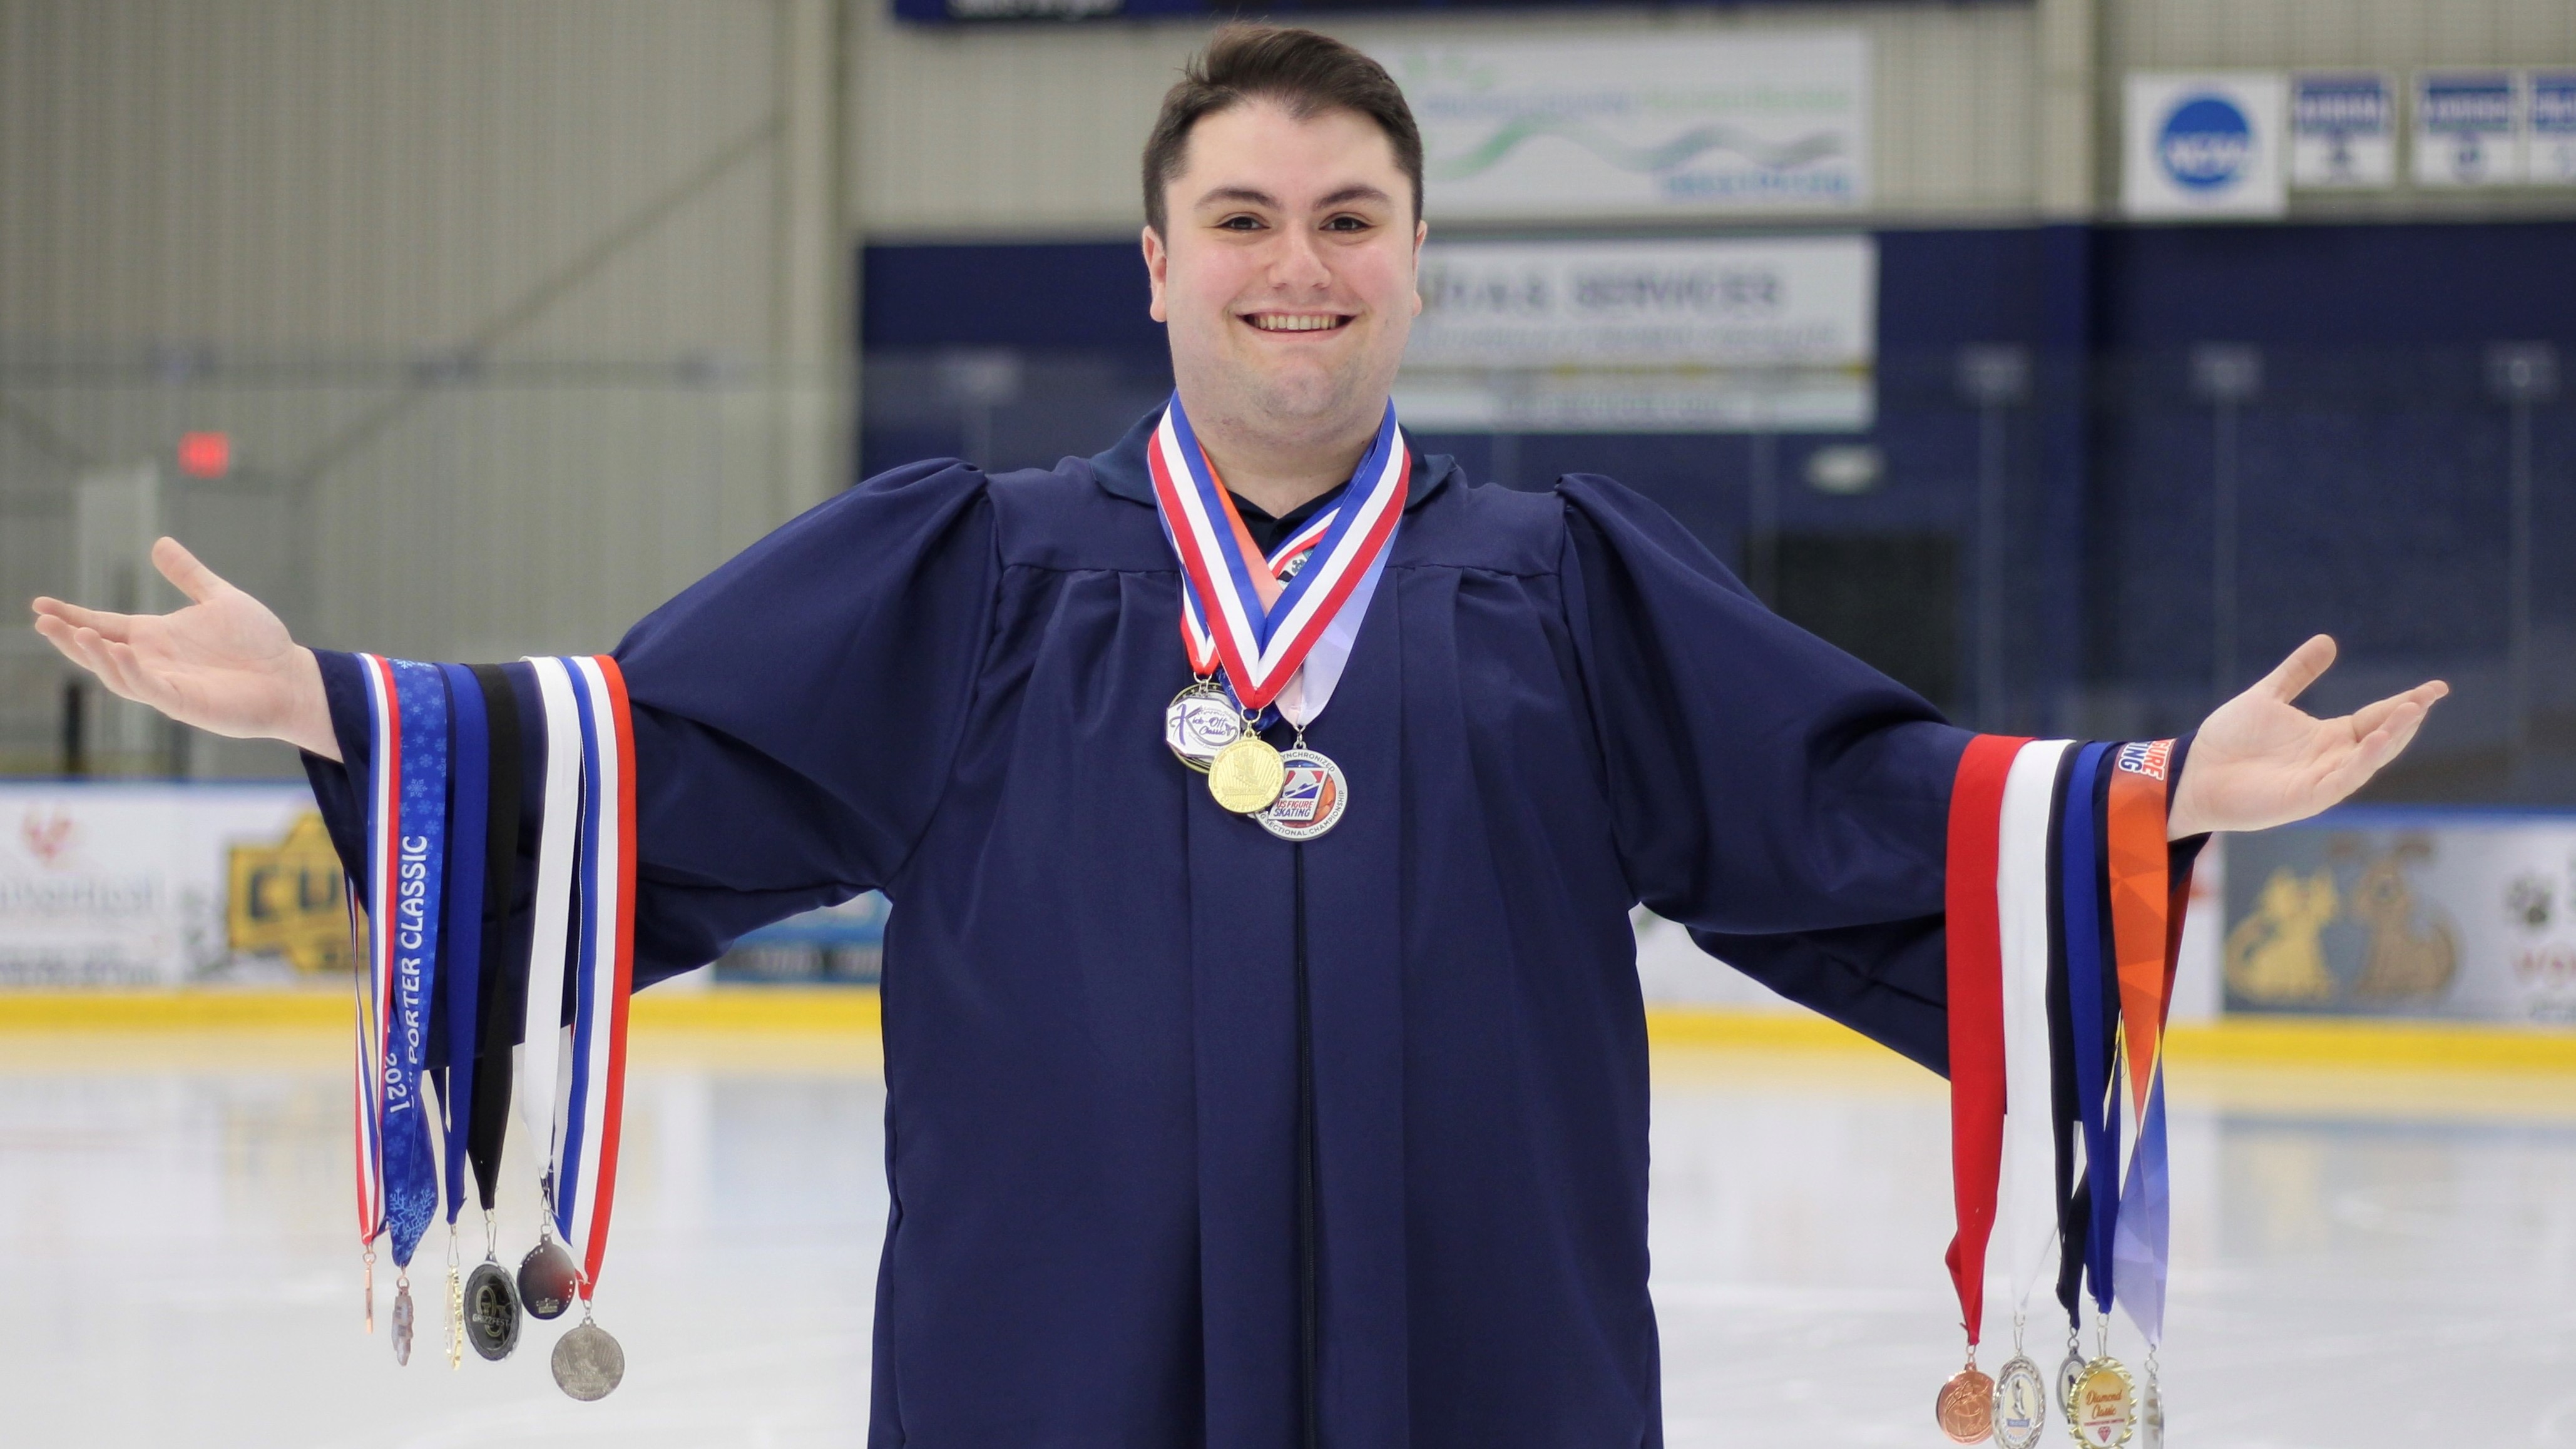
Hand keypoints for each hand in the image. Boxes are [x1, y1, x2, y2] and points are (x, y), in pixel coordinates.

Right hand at [29, 538, 338, 759]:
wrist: (291, 677)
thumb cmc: (258, 643)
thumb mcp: (219, 599)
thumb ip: (189, 575)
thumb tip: (159, 543)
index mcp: (157, 636)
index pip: (105, 625)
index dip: (73, 616)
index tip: (40, 605)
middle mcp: (154, 660)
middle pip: (100, 651)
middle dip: (70, 638)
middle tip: (42, 622)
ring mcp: (167, 683)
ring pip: (118, 673)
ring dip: (96, 656)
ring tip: (77, 633)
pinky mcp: (185, 702)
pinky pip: (150, 688)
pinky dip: (132, 672)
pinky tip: (122, 653)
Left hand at [2166, 635, 2443, 838]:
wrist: (2193, 773)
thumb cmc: (2228, 740)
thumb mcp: (2267, 697)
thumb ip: (2297, 673)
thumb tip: (2327, 640)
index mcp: (2328, 737)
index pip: (2377, 717)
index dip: (2406, 703)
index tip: (2437, 687)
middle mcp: (2332, 759)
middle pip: (2381, 737)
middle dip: (2407, 718)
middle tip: (2431, 695)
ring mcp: (2322, 780)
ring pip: (2368, 759)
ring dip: (2390, 737)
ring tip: (2410, 711)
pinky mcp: (2307, 798)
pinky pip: (2342, 780)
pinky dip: (2361, 762)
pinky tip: (2375, 741)